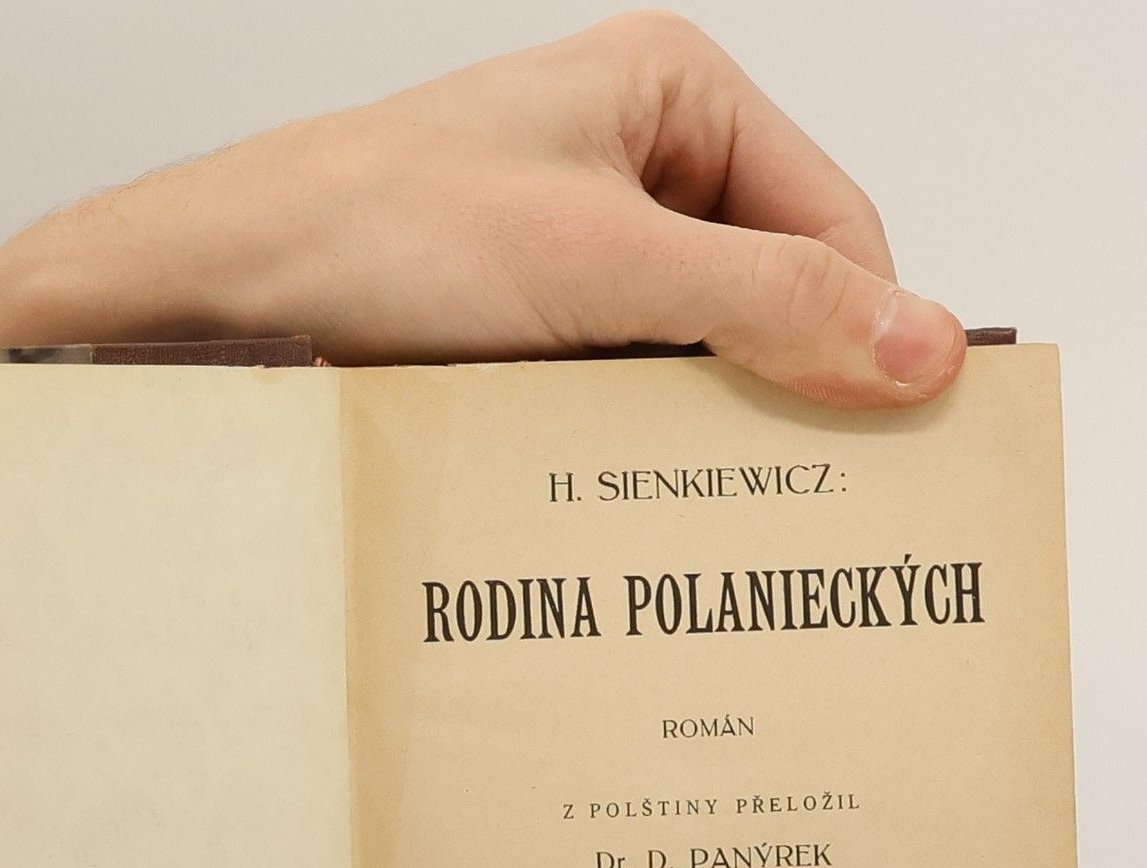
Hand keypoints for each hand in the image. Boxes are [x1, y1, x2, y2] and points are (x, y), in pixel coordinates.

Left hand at [0, 11, 964, 404]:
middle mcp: (636, 159)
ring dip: (698, 420)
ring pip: (698, 345)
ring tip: (695, 493)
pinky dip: (634, 432)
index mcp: (675, 95)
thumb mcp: (601, 264)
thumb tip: (921, 348)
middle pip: (773, 287)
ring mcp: (580, 242)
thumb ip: (768, 304)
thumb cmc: (378, 234)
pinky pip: (625, 378)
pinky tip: (623, 482)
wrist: (226, 293)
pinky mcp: (531, 316)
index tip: (887, 441)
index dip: (865, 328)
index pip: (836, 221)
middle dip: (778, 383)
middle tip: (795, 493)